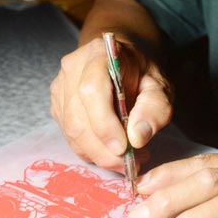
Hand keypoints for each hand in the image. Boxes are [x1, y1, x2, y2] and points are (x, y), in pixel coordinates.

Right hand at [50, 35, 173, 171]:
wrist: (123, 64)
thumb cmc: (141, 74)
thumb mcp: (160, 86)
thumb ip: (155, 109)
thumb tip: (137, 138)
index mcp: (98, 54)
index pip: (91, 90)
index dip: (104, 123)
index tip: (124, 148)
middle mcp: (72, 69)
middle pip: (78, 118)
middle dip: (103, 149)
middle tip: (131, 164)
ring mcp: (60, 88)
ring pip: (71, 132)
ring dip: (98, 154)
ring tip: (126, 160)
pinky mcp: (57, 106)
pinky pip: (69, 136)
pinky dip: (90, 151)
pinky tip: (110, 152)